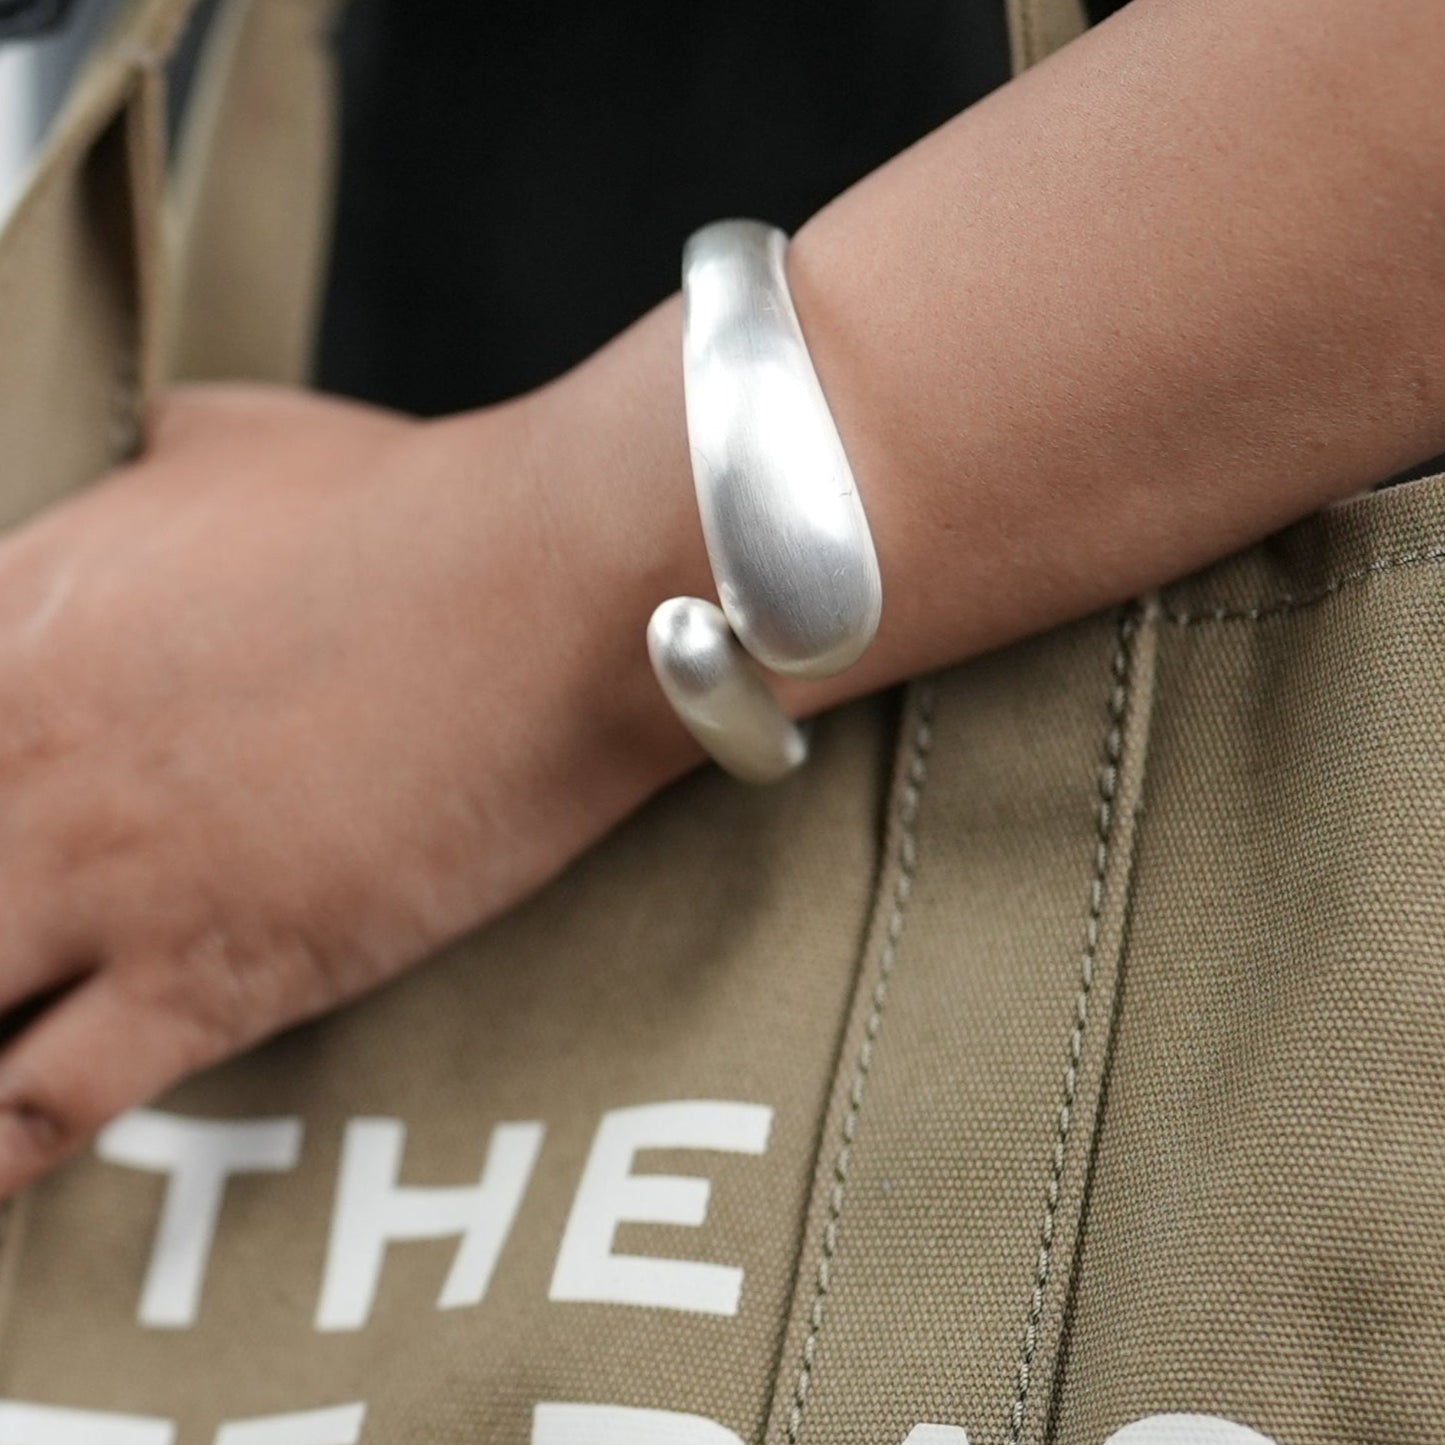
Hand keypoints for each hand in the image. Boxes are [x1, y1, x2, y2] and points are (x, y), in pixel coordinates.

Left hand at [0, 382, 690, 1197]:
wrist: (550, 591)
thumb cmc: (409, 506)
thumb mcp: (227, 438)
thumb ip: (132, 473)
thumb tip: (126, 470)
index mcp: (6, 619)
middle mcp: (18, 762)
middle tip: (10, 917)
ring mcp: (102, 883)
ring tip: (4, 1013)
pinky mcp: (209, 981)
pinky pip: (34, 1113)